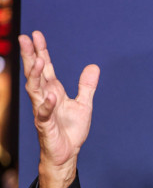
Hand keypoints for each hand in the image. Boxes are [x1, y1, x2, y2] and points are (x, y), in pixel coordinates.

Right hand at [19, 31, 99, 187]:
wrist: (67, 153)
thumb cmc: (71, 130)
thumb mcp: (84, 104)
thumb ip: (86, 86)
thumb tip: (93, 66)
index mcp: (53, 91)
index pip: (46, 67)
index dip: (41, 51)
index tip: (36, 34)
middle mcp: (45, 97)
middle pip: (35, 73)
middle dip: (30, 56)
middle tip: (24, 38)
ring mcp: (43, 111)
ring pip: (35, 90)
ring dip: (36, 75)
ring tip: (39, 61)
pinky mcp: (45, 125)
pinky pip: (43, 114)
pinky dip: (47, 105)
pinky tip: (50, 96)